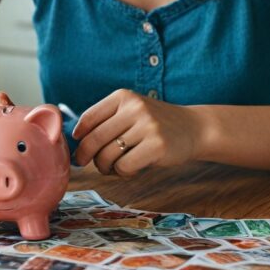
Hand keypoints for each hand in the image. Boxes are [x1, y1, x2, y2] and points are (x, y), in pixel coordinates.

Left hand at [72, 90, 199, 175]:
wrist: (194, 128)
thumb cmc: (155, 124)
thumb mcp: (131, 111)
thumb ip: (106, 120)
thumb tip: (75, 141)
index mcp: (123, 96)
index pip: (88, 118)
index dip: (78, 137)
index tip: (77, 146)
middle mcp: (134, 108)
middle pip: (94, 139)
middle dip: (85, 156)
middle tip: (85, 164)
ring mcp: (147, 126)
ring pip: (107, 155)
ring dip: (104, 167)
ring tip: (113, 167)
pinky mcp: (157, 146)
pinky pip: (124, 166)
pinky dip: (122, 173)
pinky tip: (130, 169)